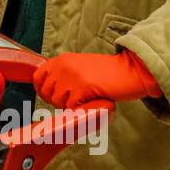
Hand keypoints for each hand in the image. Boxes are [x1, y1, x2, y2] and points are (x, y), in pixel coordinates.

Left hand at [32, 49, 160, 108]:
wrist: (132, 70)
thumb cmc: (108, 72)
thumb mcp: (80, 66)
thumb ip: (64, 75)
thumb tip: (47, 91)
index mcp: (62, 60)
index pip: (37, 78)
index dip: (43, 91)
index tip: (54, 97)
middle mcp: (64, 66)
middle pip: (47, 94)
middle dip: (59, 102)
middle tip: (77, 100)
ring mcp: (72, 76)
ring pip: (58, 102)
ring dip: (72, 106)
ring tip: (87, 98)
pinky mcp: (83, 87)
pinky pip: (72, 108)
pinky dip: (82, 109)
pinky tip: (93, 101)